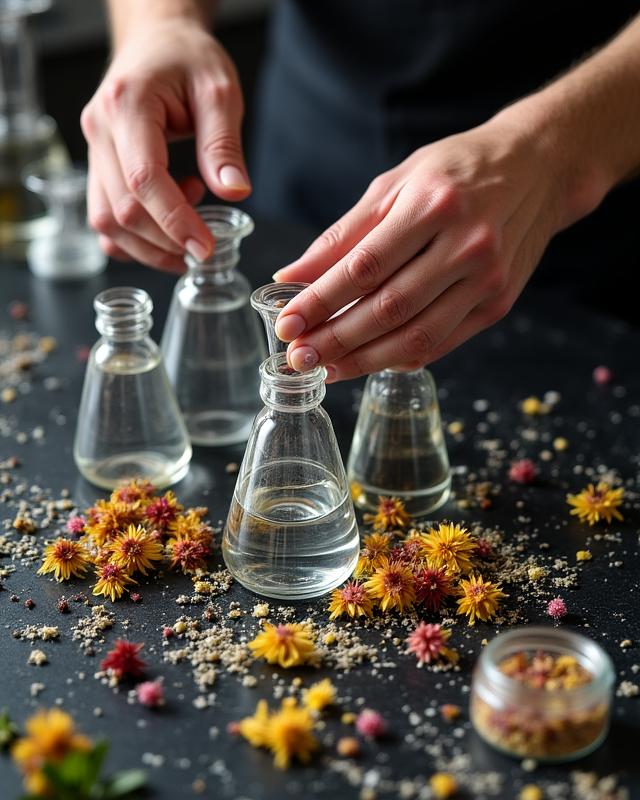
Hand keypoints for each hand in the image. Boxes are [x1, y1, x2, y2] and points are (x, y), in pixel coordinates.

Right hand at [81, 18, 249, 270]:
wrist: (157, 41)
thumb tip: (234, 192)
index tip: (206, 248)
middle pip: (123, 209)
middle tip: (205, 247)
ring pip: (106, 221)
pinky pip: (104, 218)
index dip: (175, 222)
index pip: (145, 180)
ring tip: (189, 230)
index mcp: (128, 105)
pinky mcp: (97, 166)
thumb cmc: (188, 60)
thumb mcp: (220, 92)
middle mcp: (100, 129)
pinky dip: (133, 238)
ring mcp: (93, 149)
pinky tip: (167, 224)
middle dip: (166, 241)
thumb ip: (224, 144)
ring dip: (149, 245)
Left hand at [273, 108, 600, 380]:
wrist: (538, 168)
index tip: (287, 322)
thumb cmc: (455, 170)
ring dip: (364, 360)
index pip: (365, 266)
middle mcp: (467, 244)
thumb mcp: (394, 183)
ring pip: (417, 336)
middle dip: (336, 339)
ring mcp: (488, 279)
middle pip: (389, 308)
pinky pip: (442, 343)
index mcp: (433, 204)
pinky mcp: (499, 303)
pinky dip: (401, 358)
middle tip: (298, 356)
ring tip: (325, 369)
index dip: (321, 301)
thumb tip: (292, 274)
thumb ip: (343, 234)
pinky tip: (368, 362)